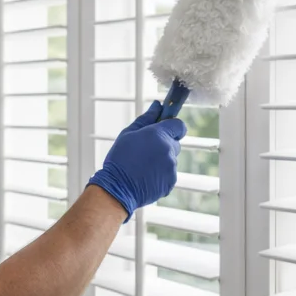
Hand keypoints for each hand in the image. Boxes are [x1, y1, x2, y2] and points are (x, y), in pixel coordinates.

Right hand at [87, 101, 183, 221]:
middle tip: (145, 151)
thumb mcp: (128, 134)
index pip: (179, 125)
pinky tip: (145, 177)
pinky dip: (160, 175)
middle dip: (164, 144)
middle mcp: (169, 150)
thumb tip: (158, 105)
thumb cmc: (119, 159)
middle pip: (174, 143)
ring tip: (142, 167)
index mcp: (159, 135)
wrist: (116, 189)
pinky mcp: (170, 183)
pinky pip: (168, 174)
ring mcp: (171, 168)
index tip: (162, 130)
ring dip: (161, 161)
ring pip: (171, 160)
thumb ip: (146, 118)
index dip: (171, 127)